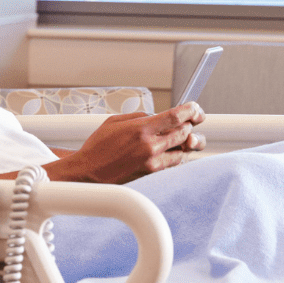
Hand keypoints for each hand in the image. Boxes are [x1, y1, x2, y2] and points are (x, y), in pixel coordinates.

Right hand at [43, 103, 205, 183]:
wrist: (88, 172)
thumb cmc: (98, 147)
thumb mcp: (115, 121)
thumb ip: (140, 116)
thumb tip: (157, 116)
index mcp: (141, 129)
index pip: (176, 116)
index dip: (191, 111)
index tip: (195, 109)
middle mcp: (149, 146)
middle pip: (184, 133)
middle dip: (188, 126)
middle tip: (187, 123)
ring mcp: (152, 161)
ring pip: (183, 150)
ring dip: (183, 143)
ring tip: (176, 138)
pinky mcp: (152, 174)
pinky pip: (173, 163)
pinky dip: (176, 156)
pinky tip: (169, 151)